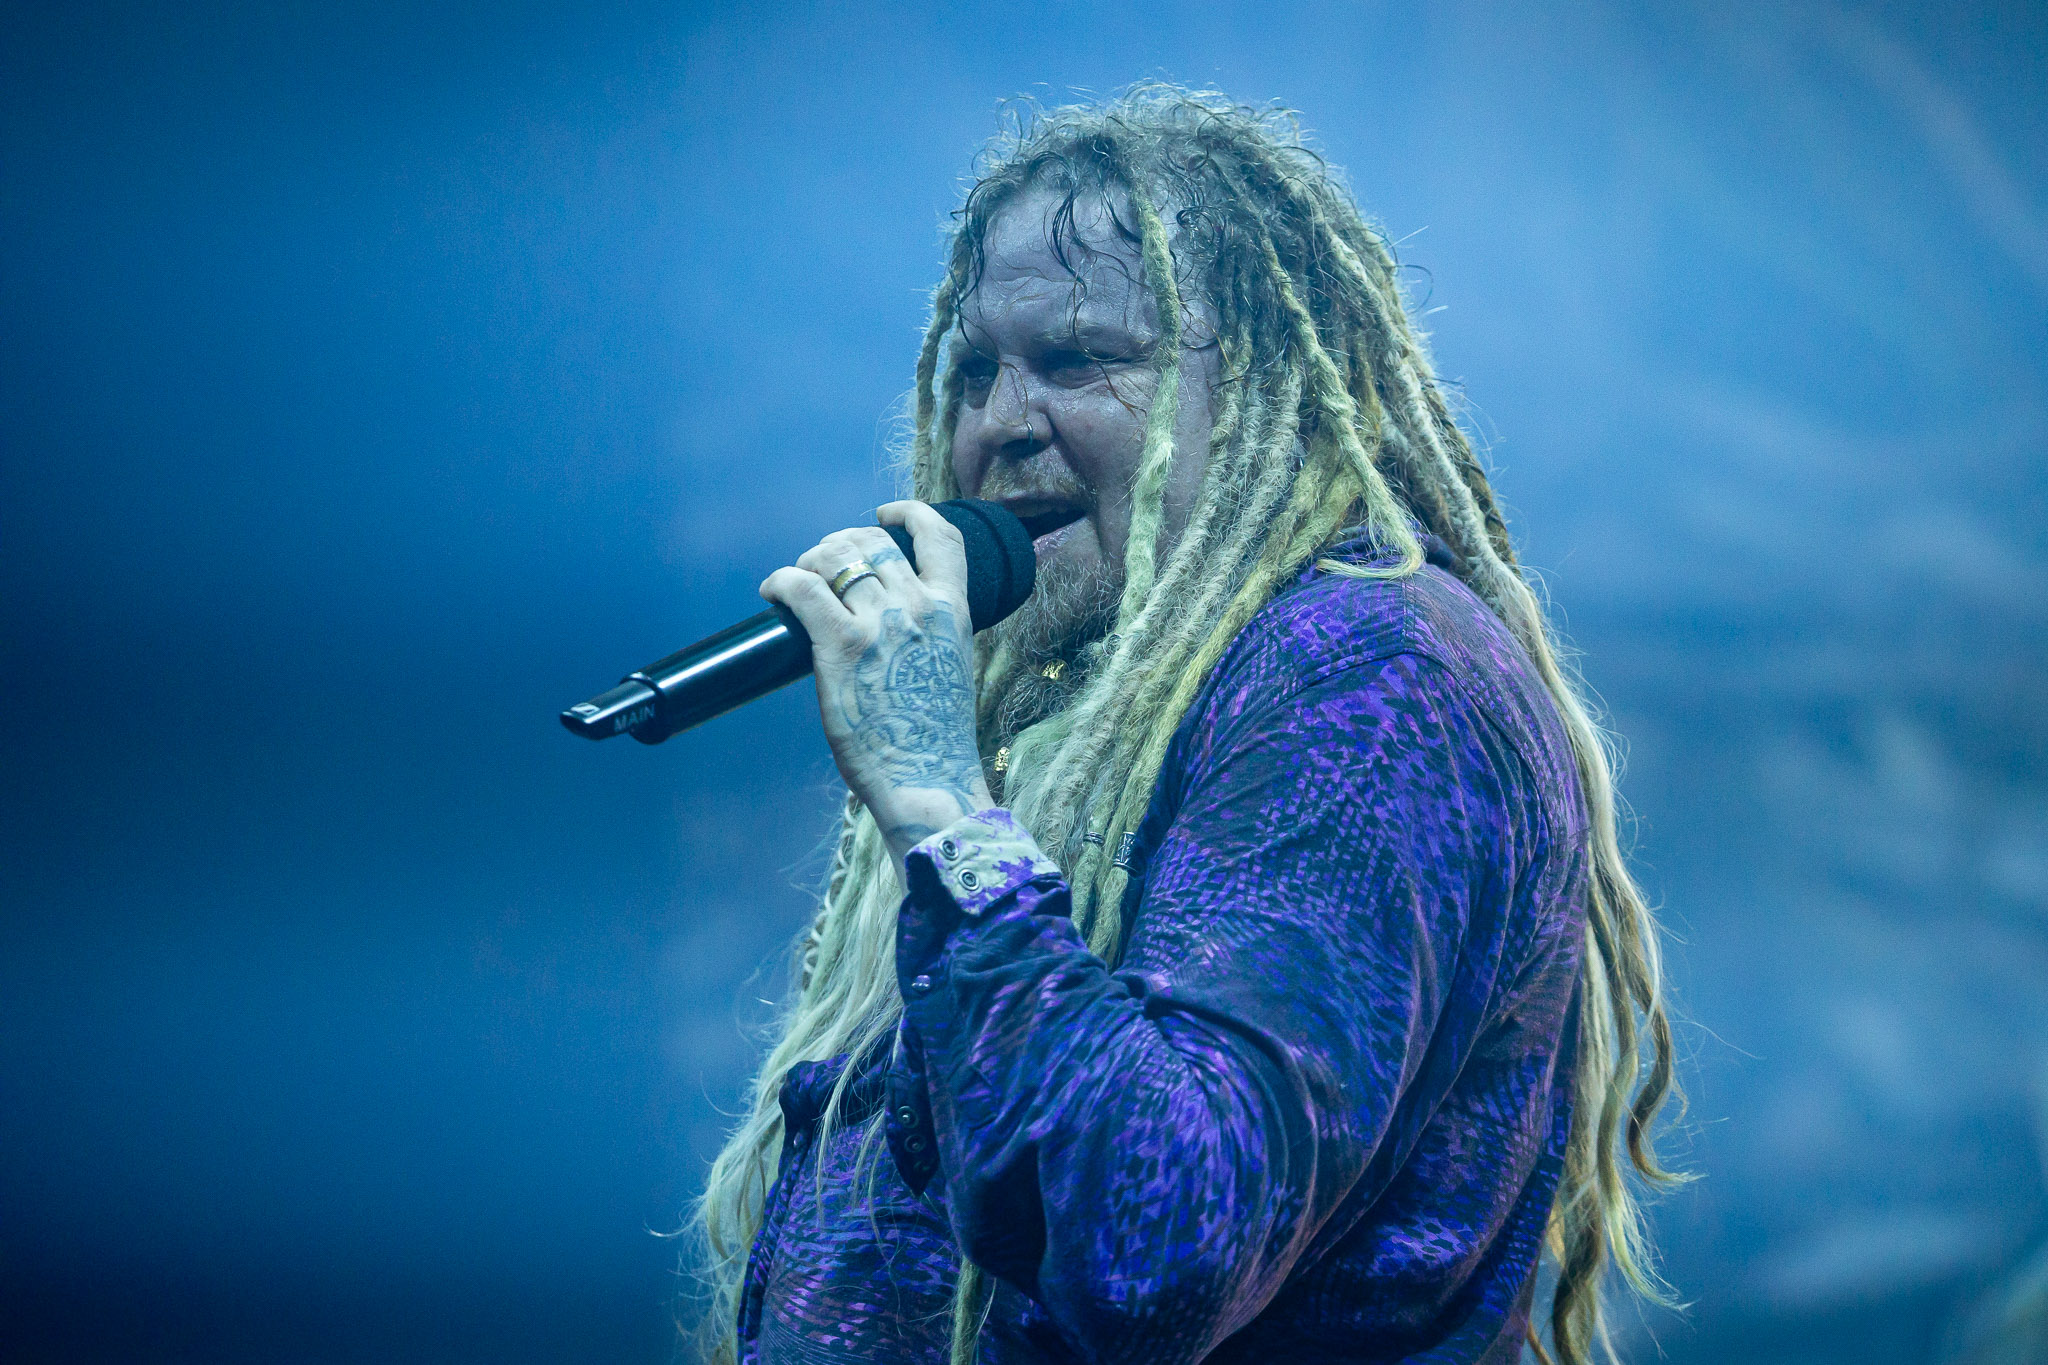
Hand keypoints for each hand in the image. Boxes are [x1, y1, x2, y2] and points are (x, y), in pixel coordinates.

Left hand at [760, 500, 994, 871]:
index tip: (885, 514)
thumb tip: (889, 624)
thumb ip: (927, 634)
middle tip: (821, 566)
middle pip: (871, 541)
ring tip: (796, 581)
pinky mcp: (841, 646)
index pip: (941, 535)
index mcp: (953, 610)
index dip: (909, 513)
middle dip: (840, 543)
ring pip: (834, 556)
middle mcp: (919, 606)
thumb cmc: (934, 739)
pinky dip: (782, 581)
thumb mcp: (948, 667)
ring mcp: (880, 623)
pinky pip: (801, 589)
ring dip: (809, 561)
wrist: (928, 780)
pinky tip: (773, 592)